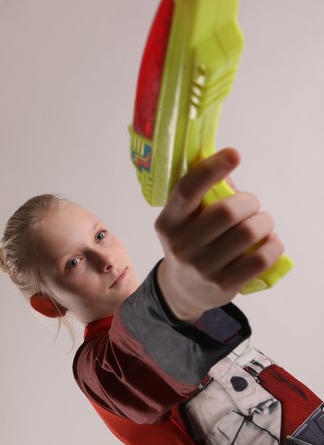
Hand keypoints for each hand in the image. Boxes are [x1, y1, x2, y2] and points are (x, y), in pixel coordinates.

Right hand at [155, 148, 283, 321]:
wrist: (182, 290)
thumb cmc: (190, 242)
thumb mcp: (184, 219)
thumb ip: (204, 194)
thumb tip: (229, 161)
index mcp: (169, 221)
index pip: (188, 190)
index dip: (211, 169)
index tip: (234, 154)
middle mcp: (181, 245)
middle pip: (227, 212)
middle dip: (250, 202)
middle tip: (252, 204)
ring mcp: (202, 268)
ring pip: (248, 234)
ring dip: (264, 222)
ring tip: (263, 223)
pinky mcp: (224, 286)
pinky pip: (260, 259)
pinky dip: (273, 245)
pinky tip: (270, 241)